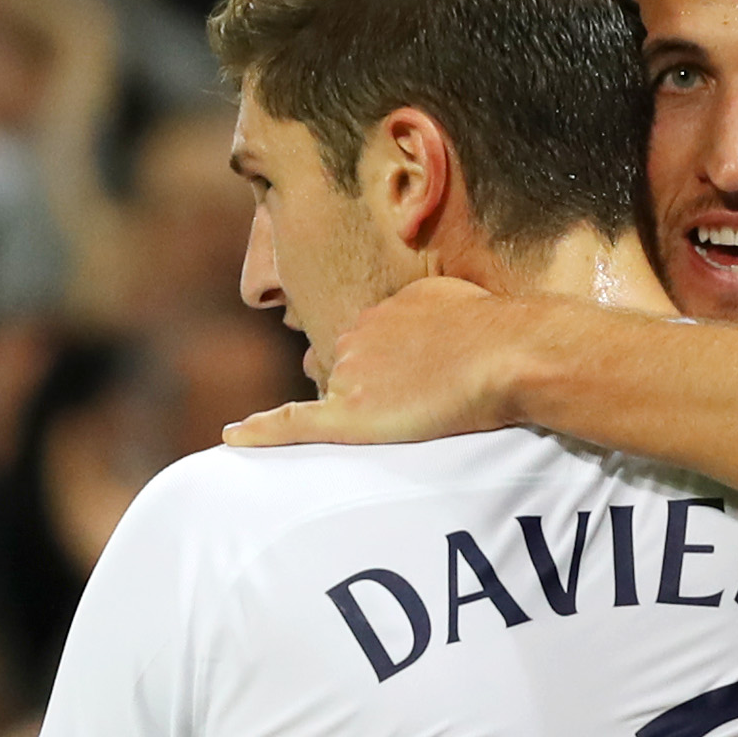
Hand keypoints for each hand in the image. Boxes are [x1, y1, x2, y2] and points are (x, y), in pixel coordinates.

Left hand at [226, 278, 542, 450]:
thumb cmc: (497, 331)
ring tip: (422, 414)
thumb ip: (430, 310)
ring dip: (366, 412)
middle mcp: (356, 336)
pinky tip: (232, 438)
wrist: (505, 353)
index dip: (387, 368)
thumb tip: (428, 327)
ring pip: (339, 398)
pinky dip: (261, 431)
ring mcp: (350, 373)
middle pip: (347, 370)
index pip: (369, 345)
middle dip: (372, 389)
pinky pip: (292, 423)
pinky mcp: (350, 414)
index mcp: (382, 310)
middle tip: (423, 402)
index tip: (411, 379)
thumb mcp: (457, 298)